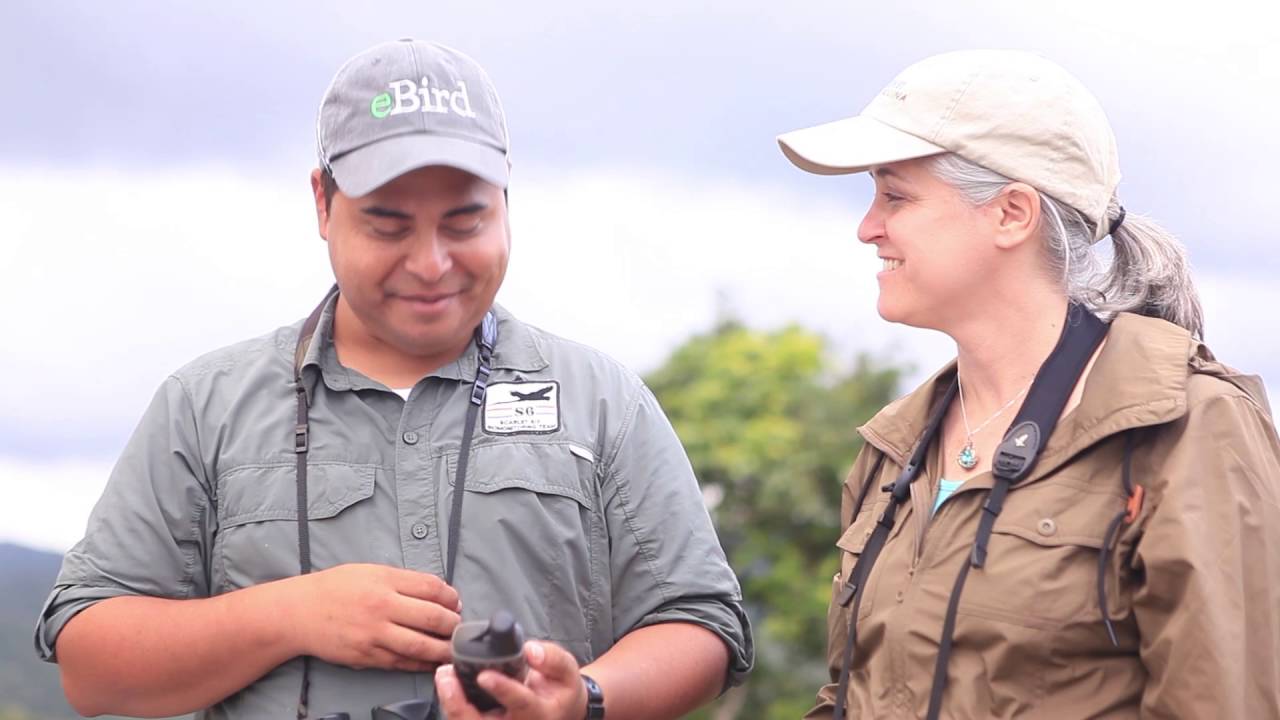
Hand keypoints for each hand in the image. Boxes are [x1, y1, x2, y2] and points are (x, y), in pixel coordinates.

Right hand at [280, 563, 460, 672]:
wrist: (298, 612)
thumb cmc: (335, 588)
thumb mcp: (370, 571)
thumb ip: (403, 580)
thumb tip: (438, 592)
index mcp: (384, 580)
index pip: (432, 587)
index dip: (451, 596)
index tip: (456, 602)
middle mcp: (381, 606)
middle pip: (433, 617)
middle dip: (454, 624)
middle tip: (460, 627)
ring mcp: (374, 634)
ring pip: (421, 645)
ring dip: (444, 648)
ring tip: (453, 648)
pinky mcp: (367, 656)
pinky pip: (402, 662)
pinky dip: (422, 664)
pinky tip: (432, 661)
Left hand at [435, 641, 588, 719]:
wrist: (558, 712)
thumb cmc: (560, 690)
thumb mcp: (567, 671)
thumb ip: (552, 659)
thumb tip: (530, 650)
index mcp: (540, 713)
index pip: (520, 702)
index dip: (502, 688)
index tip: (485, 675)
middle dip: (459, 703)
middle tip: (447, 676)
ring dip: (451, 702)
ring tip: (445, 675)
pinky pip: (465, 718)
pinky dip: (453, 703)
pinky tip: (449, 683)